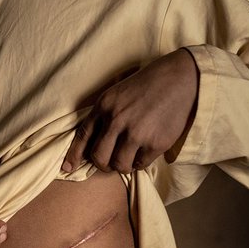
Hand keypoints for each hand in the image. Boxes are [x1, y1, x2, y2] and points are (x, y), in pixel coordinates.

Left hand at [63, 49, 198, 173]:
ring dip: (123, 166)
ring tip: (130, 159)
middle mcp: (116, 120)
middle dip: (103, 165)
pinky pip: (141, 164)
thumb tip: (93, 142)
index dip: (74, 155)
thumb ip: (105, 113)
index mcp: (105, 105)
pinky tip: (145, 152)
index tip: (67, 168)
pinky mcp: (155, 143)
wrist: (180, 79)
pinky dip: (141, 162)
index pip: (83, 135)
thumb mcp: (118, 91)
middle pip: (99, 157)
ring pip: (119, 165)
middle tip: (110, 163)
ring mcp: (136, 133)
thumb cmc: (148, 84)